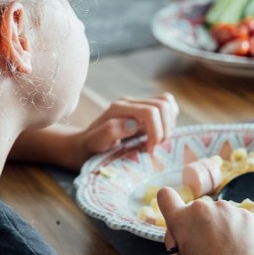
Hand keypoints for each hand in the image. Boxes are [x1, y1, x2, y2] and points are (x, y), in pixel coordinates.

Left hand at [10, 93, 177, 170]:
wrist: (83, 146)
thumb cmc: (88, 148)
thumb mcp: (94, 143)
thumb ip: (110, 131)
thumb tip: (133, 124)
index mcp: (119, 108)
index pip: (150, 112)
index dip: (156, 132)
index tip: (150, 151)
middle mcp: (130, 102)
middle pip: (162, 105)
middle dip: (164, 129)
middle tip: (154, 148)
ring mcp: (138, 105)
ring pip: (167, 103)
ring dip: (168, 124)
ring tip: (157, 141)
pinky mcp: (145, 111)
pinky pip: (167, 106)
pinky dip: (169, 120)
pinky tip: (159, 134)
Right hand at [157, 187, 253, 254]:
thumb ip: (175, 237)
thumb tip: (178, 226)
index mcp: (182, 220)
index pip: (166, 196)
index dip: (168, 203)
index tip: (174, 210)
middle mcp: (202, 207)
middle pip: (196, 210)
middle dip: (199, 223)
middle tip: (206, 246)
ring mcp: (226, 209)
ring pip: (217, 213)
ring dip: (218, 224)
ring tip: (224, 248)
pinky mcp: (245, 214)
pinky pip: (235, 217)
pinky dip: (235, 228)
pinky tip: (236, 245)